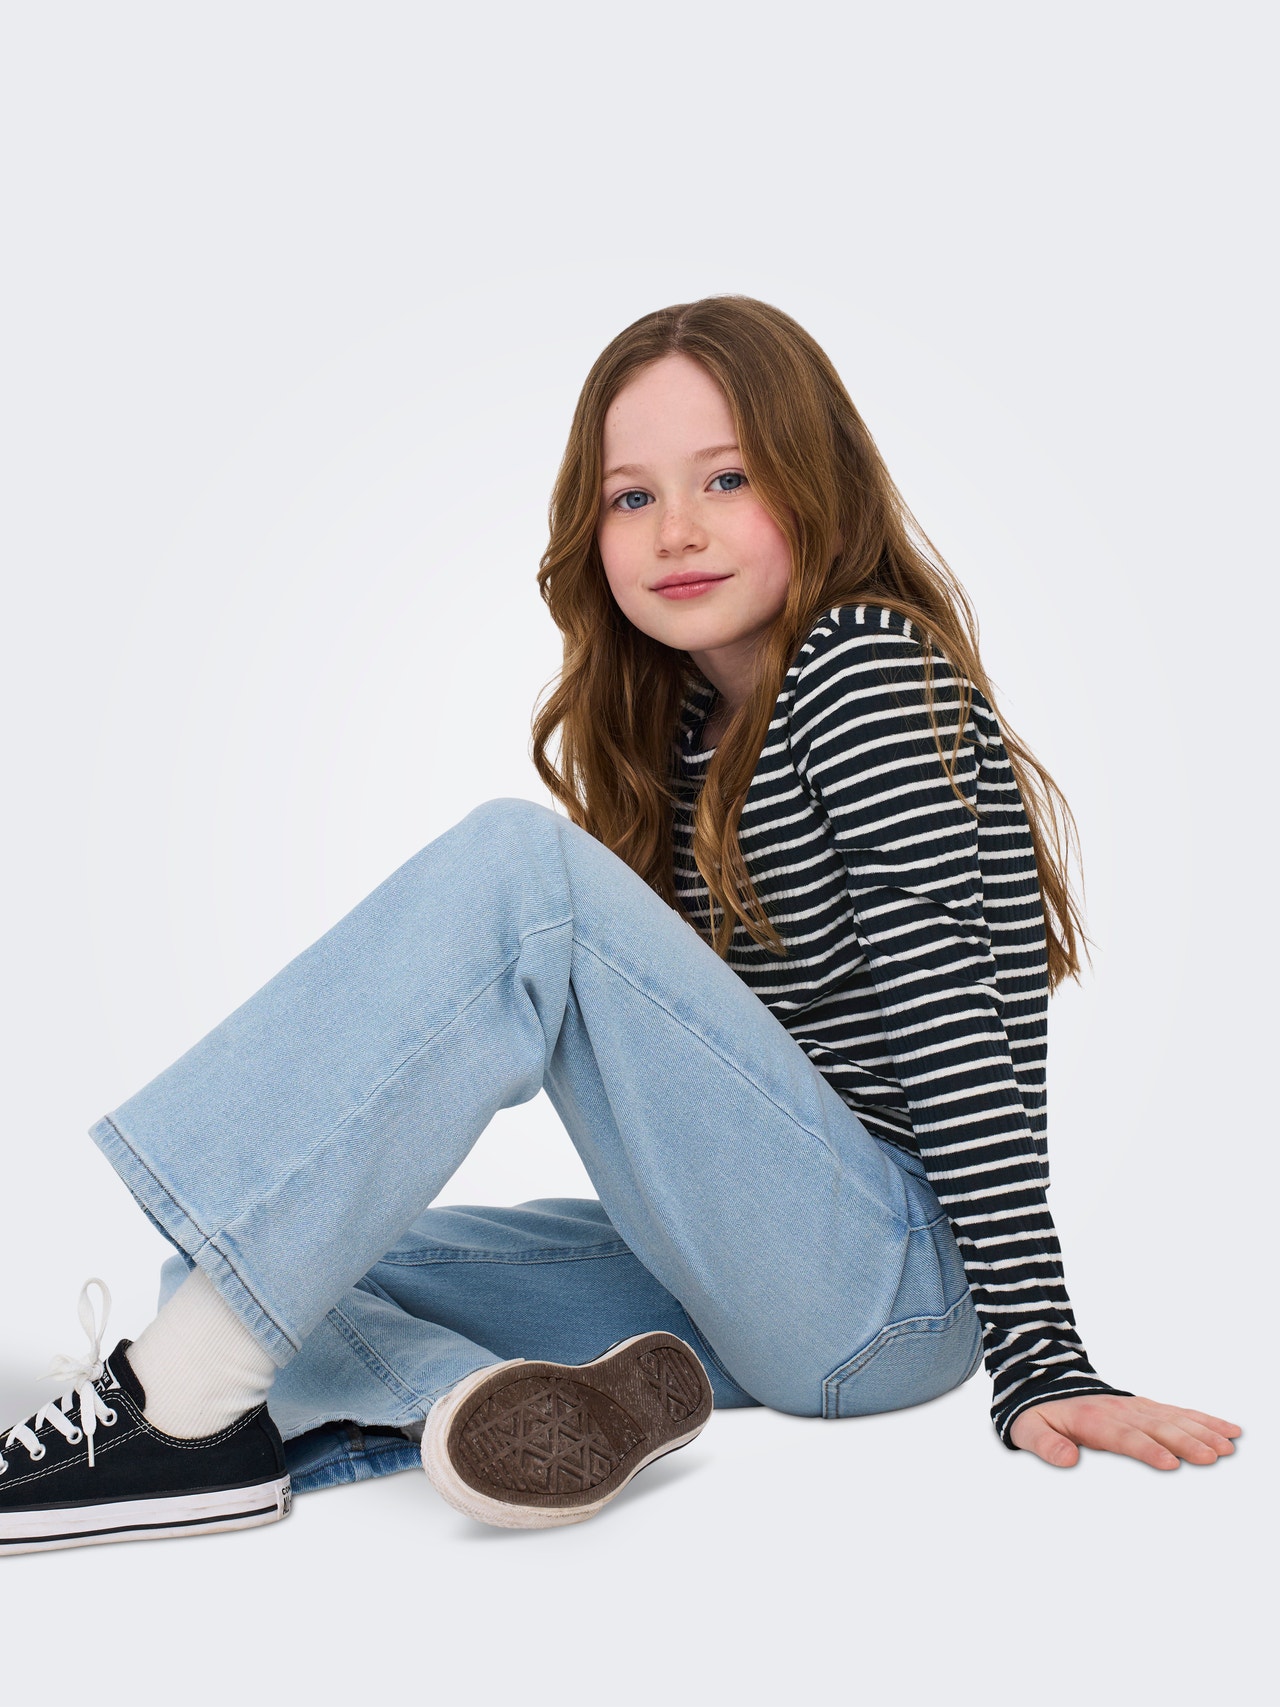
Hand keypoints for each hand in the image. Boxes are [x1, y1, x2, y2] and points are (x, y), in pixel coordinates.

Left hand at [1009, 1392, 1241, 1468]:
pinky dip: (1203, 1419)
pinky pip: (1178, 1411)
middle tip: (1213, 1457)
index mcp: (1092, 1420)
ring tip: (1227, 1446)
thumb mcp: (1028, 1430)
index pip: (1125, 1436)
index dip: (1148, 1449)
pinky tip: (1227, 1429)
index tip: (1170, 1462)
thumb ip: (1045, 1445)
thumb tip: (1067, 1459)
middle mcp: (1119, 1411)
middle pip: (1157, 1427)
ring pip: (1174, 1418)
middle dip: (1186, 1441)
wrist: (1043, 1382)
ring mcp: (1135, 1407)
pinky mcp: (1145, 1407)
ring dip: (1201, 1430)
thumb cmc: (1038, 1414)